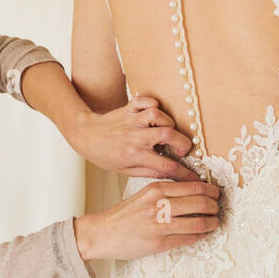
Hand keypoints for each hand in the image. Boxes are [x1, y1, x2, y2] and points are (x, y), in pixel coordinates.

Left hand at [69, 95, 199, 179]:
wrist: (85, 135)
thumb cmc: (105, 155)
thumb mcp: (125, 171)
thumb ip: (149, 172)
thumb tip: (171, 174)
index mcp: (134, 155)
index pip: (166, 166)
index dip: (184, 173)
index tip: (193, 176)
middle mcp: (135, 137)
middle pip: (168, 135)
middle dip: (183, 143)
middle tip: (182, 149)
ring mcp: (132, 120)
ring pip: (158, 115)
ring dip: (168, 123)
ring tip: (166, 131)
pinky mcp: (129, 108)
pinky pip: (145, 100)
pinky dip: (154, 103)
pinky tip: (154, 113)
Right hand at [74, 180, 221, 260]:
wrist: (103, 233)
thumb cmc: (125, 214)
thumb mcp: (145, 194)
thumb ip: (166, 192)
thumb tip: (195, 192)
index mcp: (157, 189)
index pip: (194, 186)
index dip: (211, 190)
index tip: (216, 193)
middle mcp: (160, 204)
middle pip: (200, 203)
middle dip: (214, 206)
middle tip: (218, 208)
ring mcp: (160, 224)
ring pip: (198, 222)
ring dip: (212, 222)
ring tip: (215, 222)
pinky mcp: (160, 242)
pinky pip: (188, 239)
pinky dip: (200, 236)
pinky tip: (203, 234)